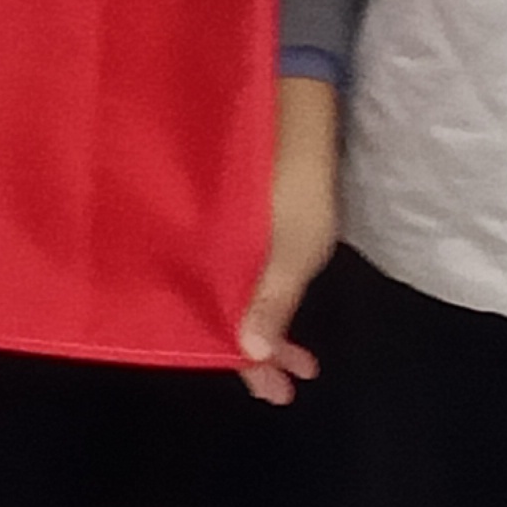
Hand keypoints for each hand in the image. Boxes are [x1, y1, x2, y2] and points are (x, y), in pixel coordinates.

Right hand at [237, 74, 340, 405]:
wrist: (294, 114)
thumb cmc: (295, 185)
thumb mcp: (295, 249)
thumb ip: (272, 301)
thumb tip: (249, 354)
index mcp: (214, 262)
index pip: (220, 327)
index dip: (246, 364)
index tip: (276, 392)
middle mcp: (206, 252)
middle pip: (223, 314)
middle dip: (256, 352)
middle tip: (290, 382)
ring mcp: (220, 236)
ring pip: (231, 295)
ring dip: (261, 327)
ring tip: (300, 357)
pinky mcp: (232, 220)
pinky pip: (238, 271)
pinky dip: (259, 295)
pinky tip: (277, 307)